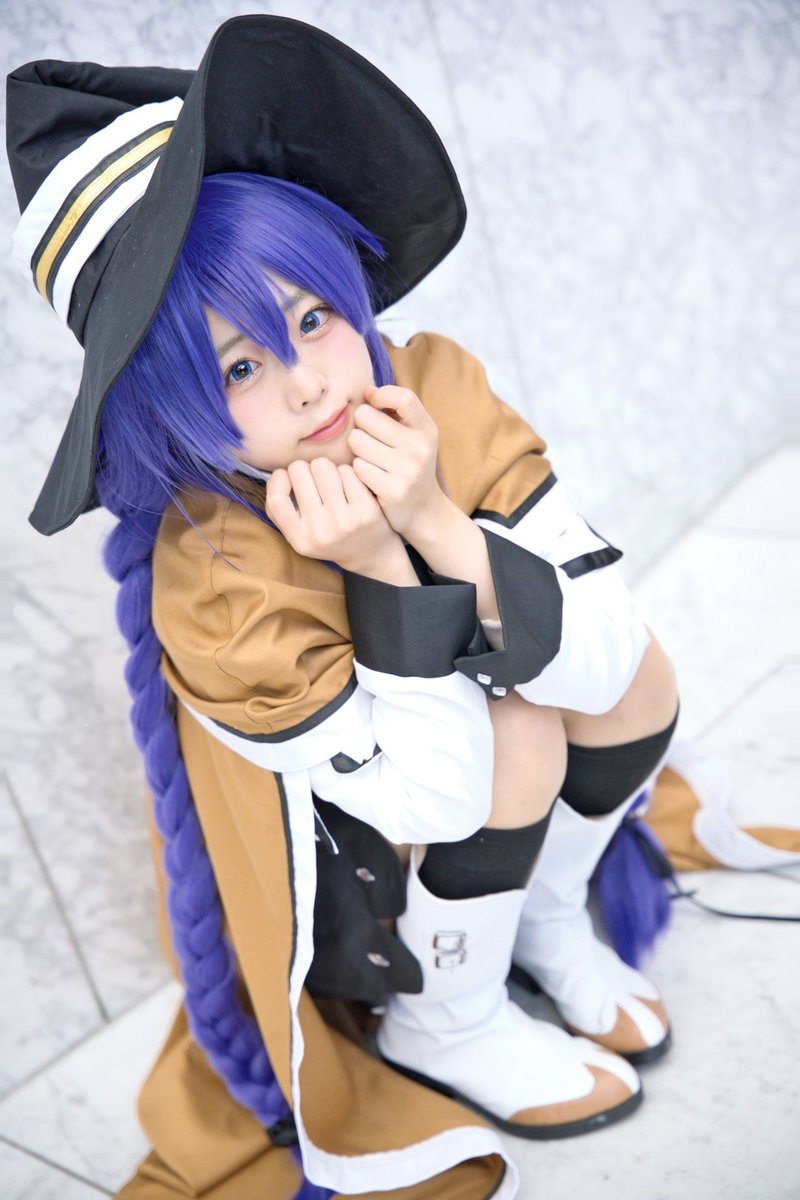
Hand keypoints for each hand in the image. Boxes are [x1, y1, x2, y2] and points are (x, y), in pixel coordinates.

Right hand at [266, 458, 415, 582]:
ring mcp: (345, 521)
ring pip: (323, 466)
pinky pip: (347, 470)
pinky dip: (345, 471)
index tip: (286, 476)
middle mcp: (321, 532)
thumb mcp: (299, 535)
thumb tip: (276, 475)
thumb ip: (280, 511)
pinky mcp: (367, 510)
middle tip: (313, 477)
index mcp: (300, 540)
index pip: (276, 499)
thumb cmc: (328, 536)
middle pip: (300, 472)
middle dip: (304, 468)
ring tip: (331, 480)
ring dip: (325, 467)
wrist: (370, 553)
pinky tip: (348, 483)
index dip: (278, 479)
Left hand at [348, 386, 443, 539]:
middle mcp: (420, 448)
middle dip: (361, 426)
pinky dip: (357, 470)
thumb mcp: (413, 437)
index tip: (373, 403)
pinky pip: (357, 467)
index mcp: (427, 430)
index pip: (403, 398)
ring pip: (357, 441)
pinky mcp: (392, 490)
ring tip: (369, 459)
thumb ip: (393, 411)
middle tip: (368, 440)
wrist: (423, 511)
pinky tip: (369, 477)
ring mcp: (407, 470)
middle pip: (366, 417)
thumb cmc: (410, 465)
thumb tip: (366, 390)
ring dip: (356, 450)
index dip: (381, 395)